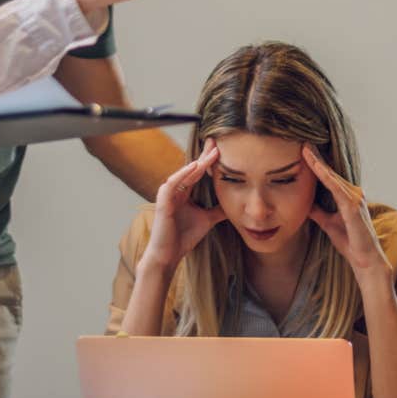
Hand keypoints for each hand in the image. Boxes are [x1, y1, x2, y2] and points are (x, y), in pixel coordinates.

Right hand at [141, 139, 225, 272]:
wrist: (169, 255)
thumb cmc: (183, 237)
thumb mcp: (207, 219)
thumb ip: (217, 210)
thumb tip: (234, 204)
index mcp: (184, 193)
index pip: (197, 172)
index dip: (208, 161)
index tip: (220, 149)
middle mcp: (175, 191)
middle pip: (191, 169)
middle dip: (203, 155)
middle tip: (216, 142)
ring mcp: (168, 195)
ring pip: (183, 174)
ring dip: (197, 163)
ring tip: (211, 154)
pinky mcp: (162, 202)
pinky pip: (172, 184)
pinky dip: (183, 175)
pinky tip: (194, 167)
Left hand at [302, 144, 389, 279]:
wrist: (364, 261)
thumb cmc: (350, 242)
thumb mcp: (328, 223)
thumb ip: (318, 211)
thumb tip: (304, 203)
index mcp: (346, 197)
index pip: (328, 176)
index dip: (316, 164)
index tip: (304, 150)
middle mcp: (353, 194)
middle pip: (330, 172)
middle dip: (317, 157)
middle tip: (303, 141)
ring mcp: (354, 199)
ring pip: (333, 177)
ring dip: (319, 163)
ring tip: (306, 149)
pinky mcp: (353, 207)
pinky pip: (337, 189)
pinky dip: (326, 177)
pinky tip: (316, 168)